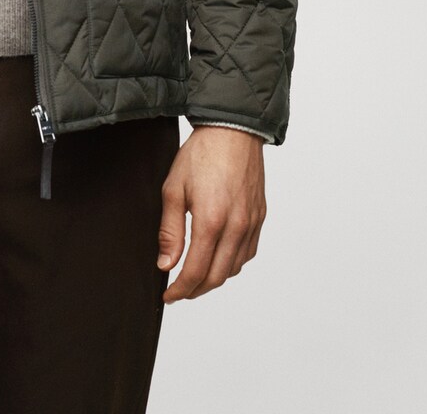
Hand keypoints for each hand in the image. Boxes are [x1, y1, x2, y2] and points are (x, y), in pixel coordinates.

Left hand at [156, 127, 265, 302]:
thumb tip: (166, 264)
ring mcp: (251, 223)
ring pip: (234, 268)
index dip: (180, 290)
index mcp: (212, 221)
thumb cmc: (201, 155)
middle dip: (196, 290)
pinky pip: (247, 253)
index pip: (196, 272)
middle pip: (217, 277)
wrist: (232, 130)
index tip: (168, 296)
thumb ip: (170, 230)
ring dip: (214, 278)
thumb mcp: (173, 189)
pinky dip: (231, 263)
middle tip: (179, 291)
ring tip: (195, 276)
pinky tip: (218, 258)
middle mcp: (236, 227)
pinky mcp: (260, 217)